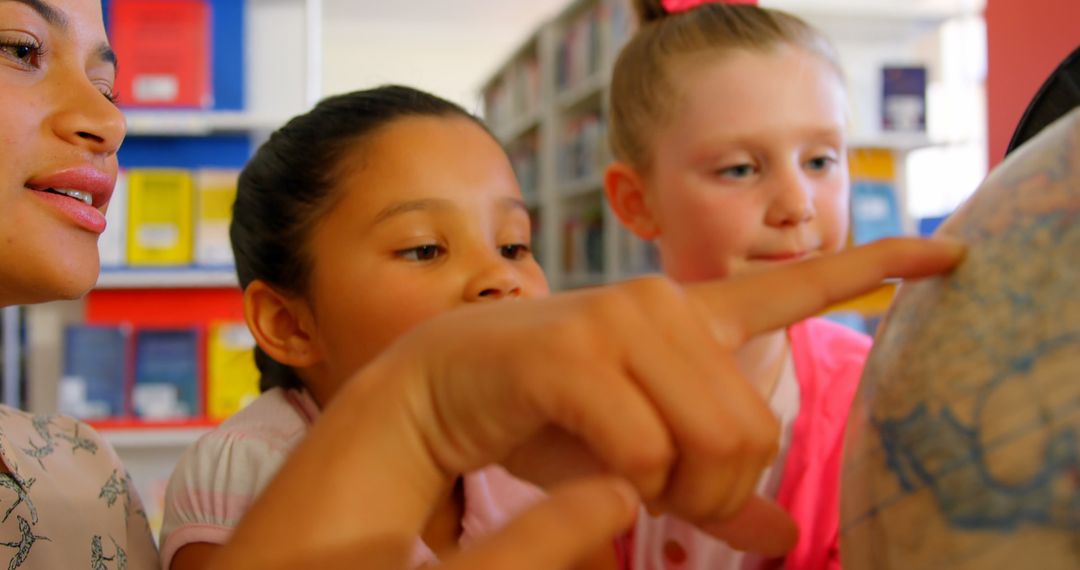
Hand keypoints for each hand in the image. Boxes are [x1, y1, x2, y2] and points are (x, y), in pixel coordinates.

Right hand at [212, 237, 963, 569]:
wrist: (443, 389)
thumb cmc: (551, 421)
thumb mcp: (649, 462)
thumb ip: (717, 485)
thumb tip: (783, 537)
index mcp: (692, 318)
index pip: (794, 285)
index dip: (876, 270)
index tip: (949, 256)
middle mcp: (667, 304)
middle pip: (752, 429)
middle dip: (716, 489)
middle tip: (663, 494)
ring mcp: (622, 320)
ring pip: (707, 440)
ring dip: (672, 491)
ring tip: (624, 477)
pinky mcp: (574, 351)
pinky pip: (643, 451)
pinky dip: (627, 485)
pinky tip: (591, 468)